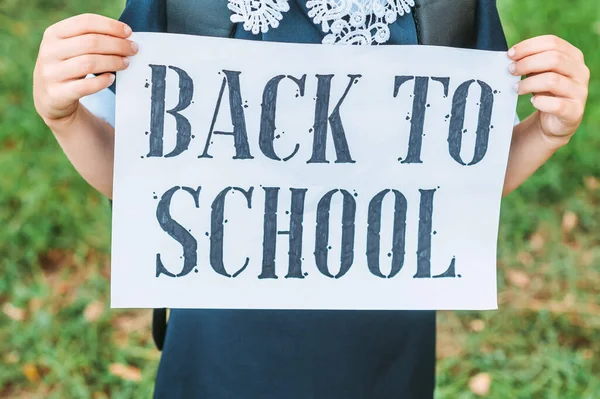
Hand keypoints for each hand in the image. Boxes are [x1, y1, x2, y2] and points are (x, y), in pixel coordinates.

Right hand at [33, 14, 137, 128]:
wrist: (51, 97)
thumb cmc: (69, 66)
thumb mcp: (72, 48)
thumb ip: (92, 38)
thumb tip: (125, 36)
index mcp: (54, 33)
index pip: (85, 22)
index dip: (110, 26)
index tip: (129, 32)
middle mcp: (49, 51)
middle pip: (91, 43)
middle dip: (117, 45)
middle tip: (133, 49)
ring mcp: (51, 73)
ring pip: (89, 63)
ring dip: (113, 62)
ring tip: (126, 63)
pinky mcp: (58, 93)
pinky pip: (85, 86)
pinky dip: (102, 81)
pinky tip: (111, 78)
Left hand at [508, 35, 589, 145]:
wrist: (554, 120)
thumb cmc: (545, 91)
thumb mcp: (538, 72)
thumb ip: (530, 61)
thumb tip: (511, 56)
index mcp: (573, 56)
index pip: (552, 43)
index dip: (528, 46)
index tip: (510, 54)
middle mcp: (580, 71)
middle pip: (553, 59)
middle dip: (526, 63)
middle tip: (511, 71)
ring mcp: (580, 91)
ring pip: (552, 80)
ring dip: (529, 83)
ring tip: (516, 88)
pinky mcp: (574, 111)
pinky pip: (556, 104)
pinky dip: (540, 102)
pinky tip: (533, 101)